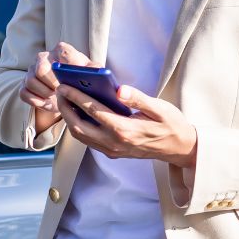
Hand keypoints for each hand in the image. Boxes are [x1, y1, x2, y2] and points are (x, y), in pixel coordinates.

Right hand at [18, 41, 94, 133]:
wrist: (67, 93)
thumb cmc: (81, 81)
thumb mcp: (92, 76)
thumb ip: (97, 73)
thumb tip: (107, 79)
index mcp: (62, 51)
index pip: (63, 52)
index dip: (66, 67)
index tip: (71, 80)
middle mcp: (44, 57)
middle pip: (41, 69)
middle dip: (53, 85)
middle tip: (62, 93)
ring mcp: (31, 70)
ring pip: (31, 81)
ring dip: (45, 94)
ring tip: (56, 99)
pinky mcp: (24, 84)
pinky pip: (25, 93)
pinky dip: (37, 102)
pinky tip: (48, 103)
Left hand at [55, 83, 198, 166]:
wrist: (179, 148)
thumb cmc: (171, 125)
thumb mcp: (159, 107)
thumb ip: (138, 98)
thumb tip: (118, 89)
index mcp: (124, 129)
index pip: (93, 110)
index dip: (76, 97)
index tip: (64, 86)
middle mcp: (114, 142)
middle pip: (79, 126)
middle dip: (65, 108)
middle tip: (59, 92)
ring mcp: (112, 150)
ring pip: (81, 136)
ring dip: (69, 119)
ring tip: (65, 102)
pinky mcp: (113, 152)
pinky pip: (89, 141)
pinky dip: (79, 127)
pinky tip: (78, 114)